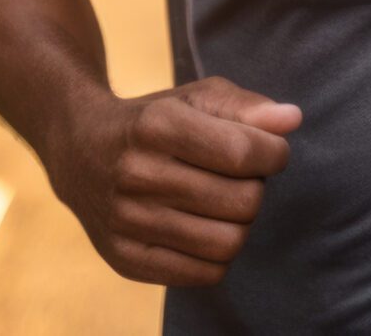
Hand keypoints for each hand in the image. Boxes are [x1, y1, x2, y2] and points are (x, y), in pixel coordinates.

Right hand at [46, 75, 302, 287]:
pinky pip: (205, 273)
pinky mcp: (125, 258)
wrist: (78, 149)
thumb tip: (292, 120)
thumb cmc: (153, 121)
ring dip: (240, 222)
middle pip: (242, 201)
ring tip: (223, 202)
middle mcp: (136, 173)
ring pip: (228, 242)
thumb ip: (247, 107)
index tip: (269, 150)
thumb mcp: (194, 98)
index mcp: (156, 125)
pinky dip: (218, 253)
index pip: (243, 153)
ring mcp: (127, 220)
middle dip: (256, 187)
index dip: (274, 154)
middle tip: (239, 177)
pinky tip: (204, 226)